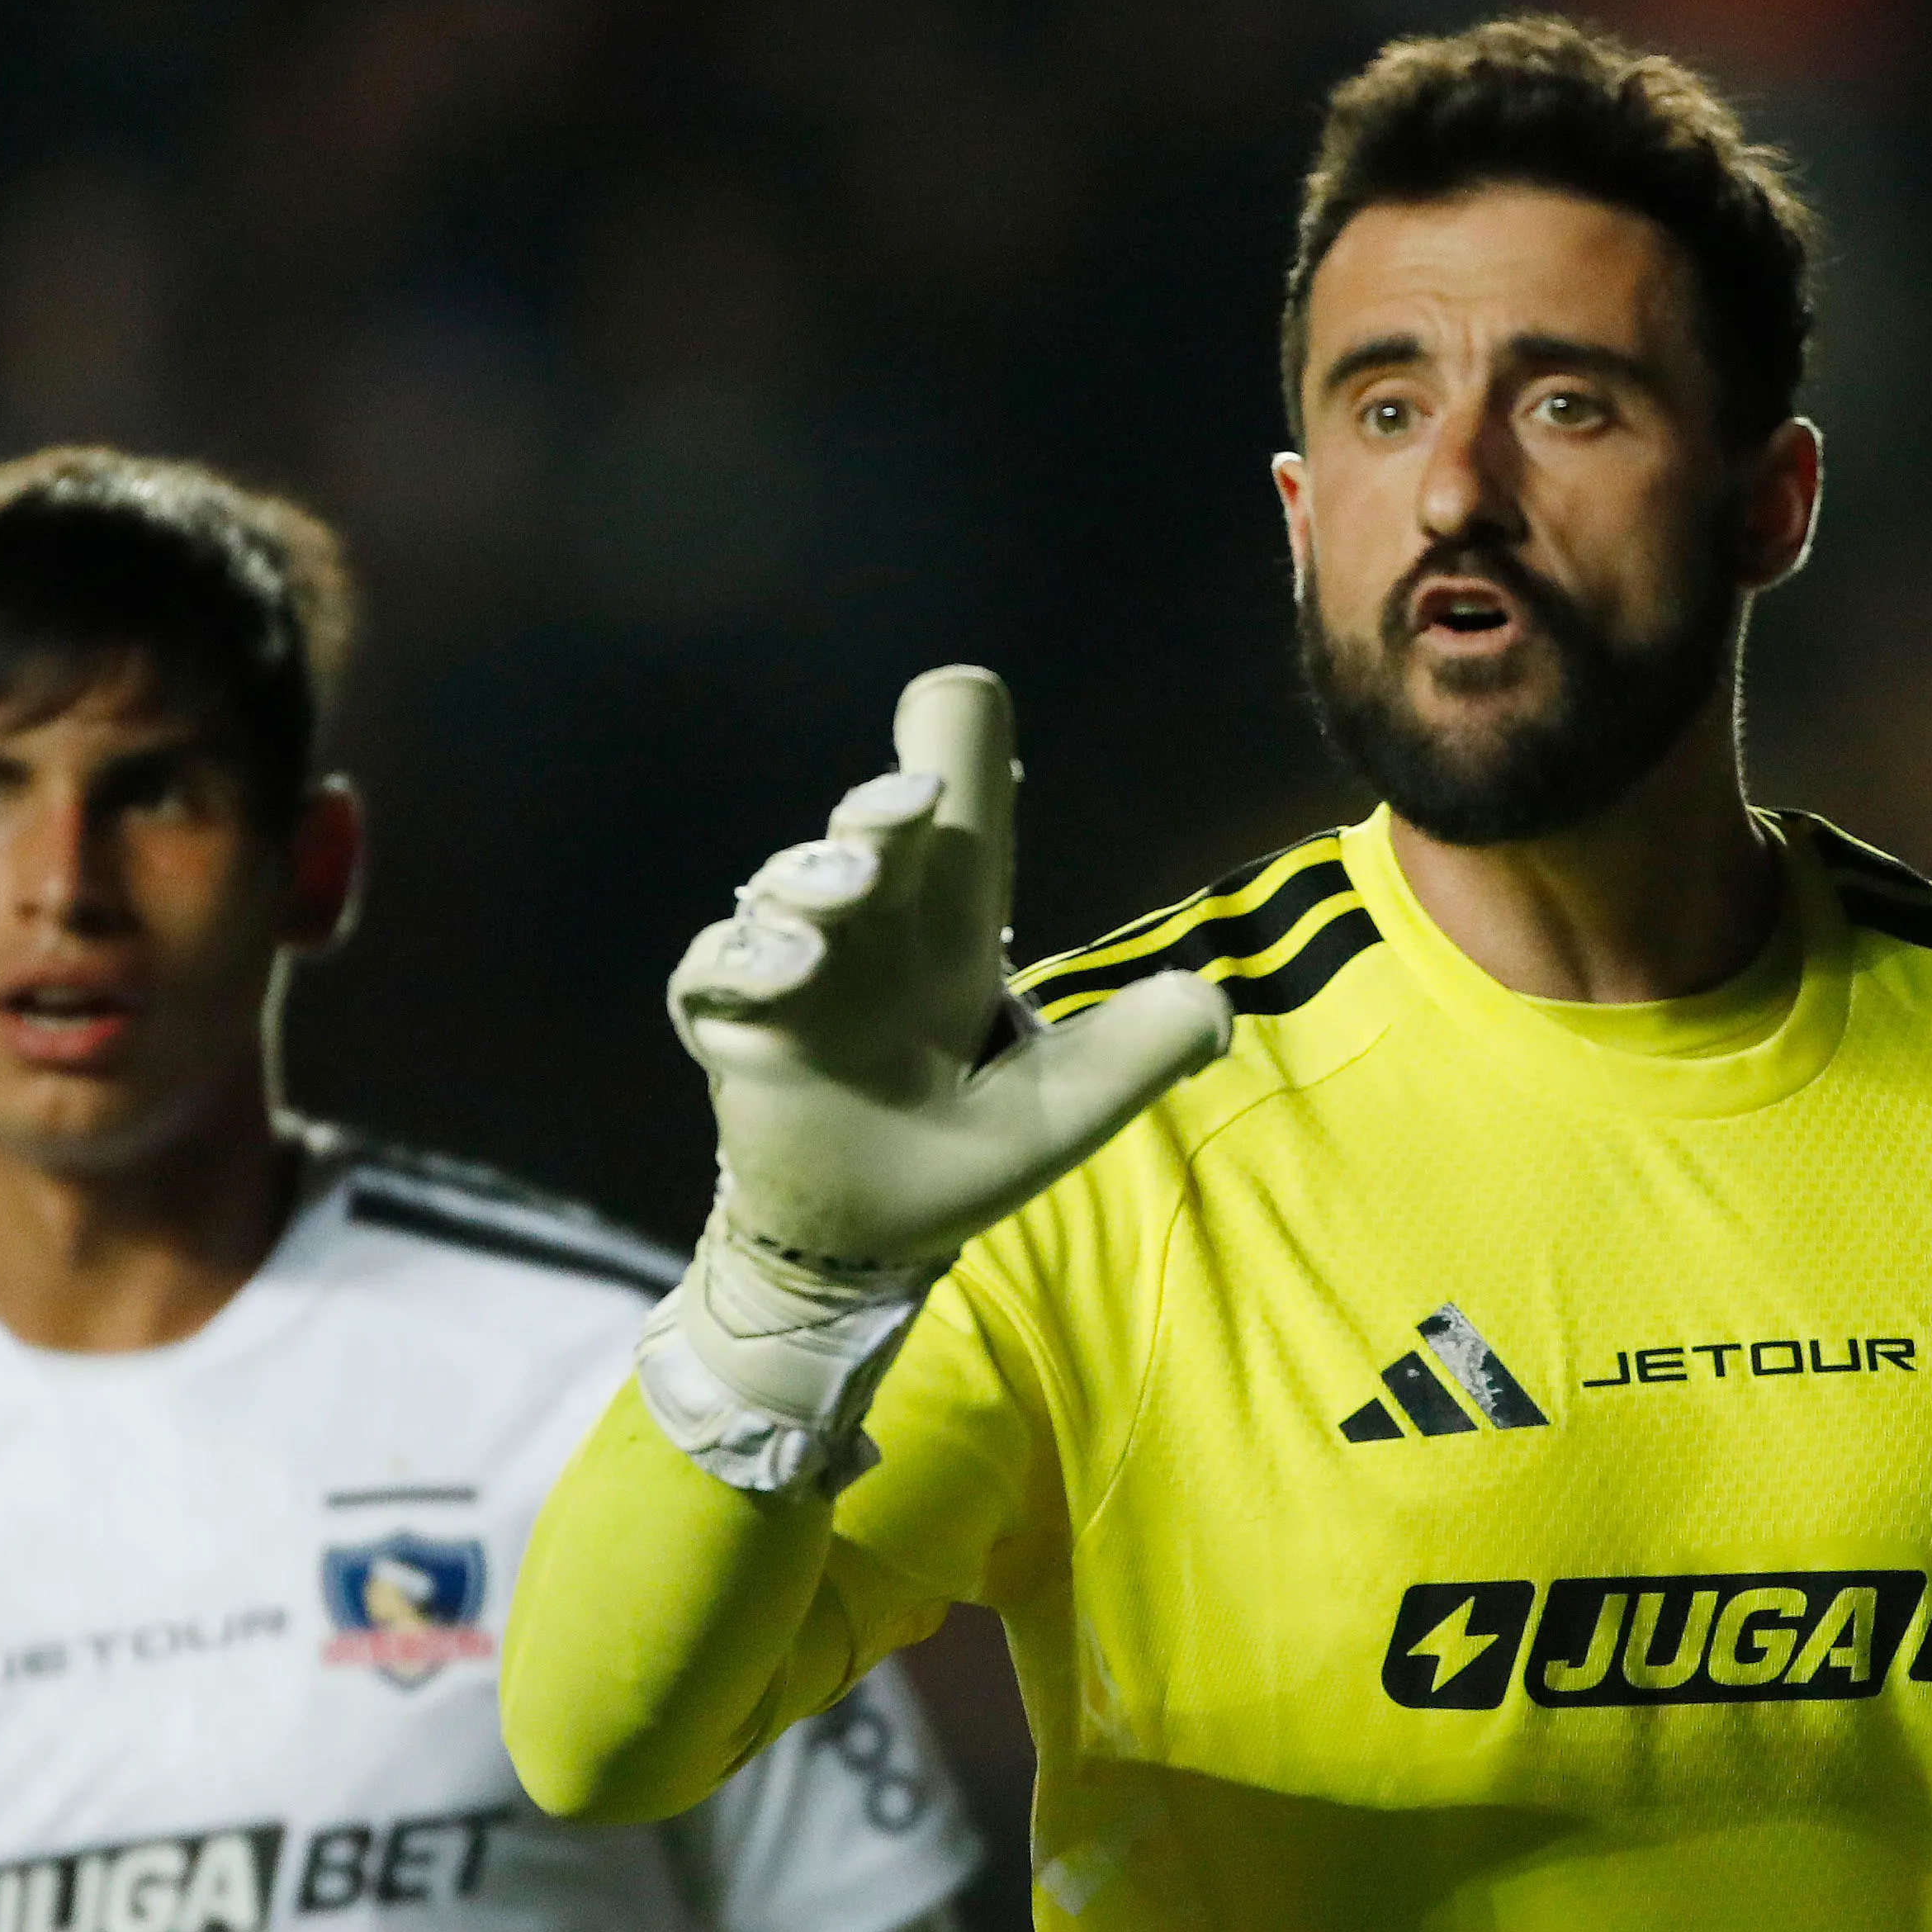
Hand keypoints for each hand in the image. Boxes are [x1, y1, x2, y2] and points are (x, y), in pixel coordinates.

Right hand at [669, 666, 1229, 1272]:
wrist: (871, 1236)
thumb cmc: (963, 1148)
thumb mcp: (1065, 1105)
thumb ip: (1137, 1051)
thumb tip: (1216, 1010)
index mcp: (951, 927)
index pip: (957, 817)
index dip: (953, 745)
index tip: (957, 695)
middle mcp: (872, 929)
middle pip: (866, 833)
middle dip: (882, 807)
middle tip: (914, 797)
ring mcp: (796, 971)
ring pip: (786, 888)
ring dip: (813, 877)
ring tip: (848, 892)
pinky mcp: (733, 1026)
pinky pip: (714, 973)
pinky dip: (741, 961)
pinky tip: (785, 971)